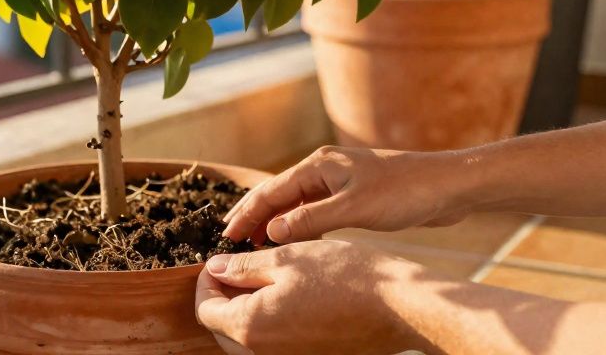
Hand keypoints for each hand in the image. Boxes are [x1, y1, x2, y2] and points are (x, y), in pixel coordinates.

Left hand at [194, 239, 429, 354]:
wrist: (399, 307)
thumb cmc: (345, 277)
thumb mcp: (287, 259)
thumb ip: (243, 267)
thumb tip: (215, 269)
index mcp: (251, 327)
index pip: (206, 310)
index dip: (206, 282)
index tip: (218, 261)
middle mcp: (264, 354)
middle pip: (222, 330)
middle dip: (222, 298)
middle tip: (238, 268)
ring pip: (247, 341)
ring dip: (245, 311)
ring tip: (263, 279)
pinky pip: (274, 347)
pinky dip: (269, 324)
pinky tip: (287, 298)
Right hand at [223, 146, 471, 243]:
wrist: (446, 186)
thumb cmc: (404, 192)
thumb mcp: (355, 209)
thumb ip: (312, 219)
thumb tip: (273, 231)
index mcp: (319, 165)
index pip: (271, 191)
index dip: (246, 214)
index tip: (226, 236)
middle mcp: (324, 169)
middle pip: (278, 194)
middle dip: (254, 216)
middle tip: (231, 240)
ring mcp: (338, 181)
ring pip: (296, 203)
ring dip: (276, 222)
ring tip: (257, 244)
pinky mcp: (353, 194)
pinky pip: (315, 210)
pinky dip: (300, 225)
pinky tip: (297, 242)